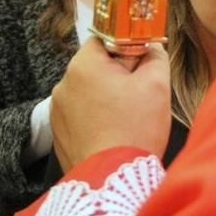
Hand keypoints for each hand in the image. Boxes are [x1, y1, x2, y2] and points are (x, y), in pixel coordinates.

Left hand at [51, 38, 170, 171]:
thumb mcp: (157, 84)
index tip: (141, 62)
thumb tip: (152, 48)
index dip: (126, 46)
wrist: (111, 177)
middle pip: (96, 65)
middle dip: (118, 73)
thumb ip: (155, 56)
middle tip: (139, 92)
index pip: (104, 38)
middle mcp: (64, 83)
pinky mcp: (59, 131)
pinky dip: (96, 116)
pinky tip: (113, 130)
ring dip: (106, 95)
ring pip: (89, 90)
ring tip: (126, 116)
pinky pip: (81, 112)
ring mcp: (58, 109)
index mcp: (84, 65)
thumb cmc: (135, 128)